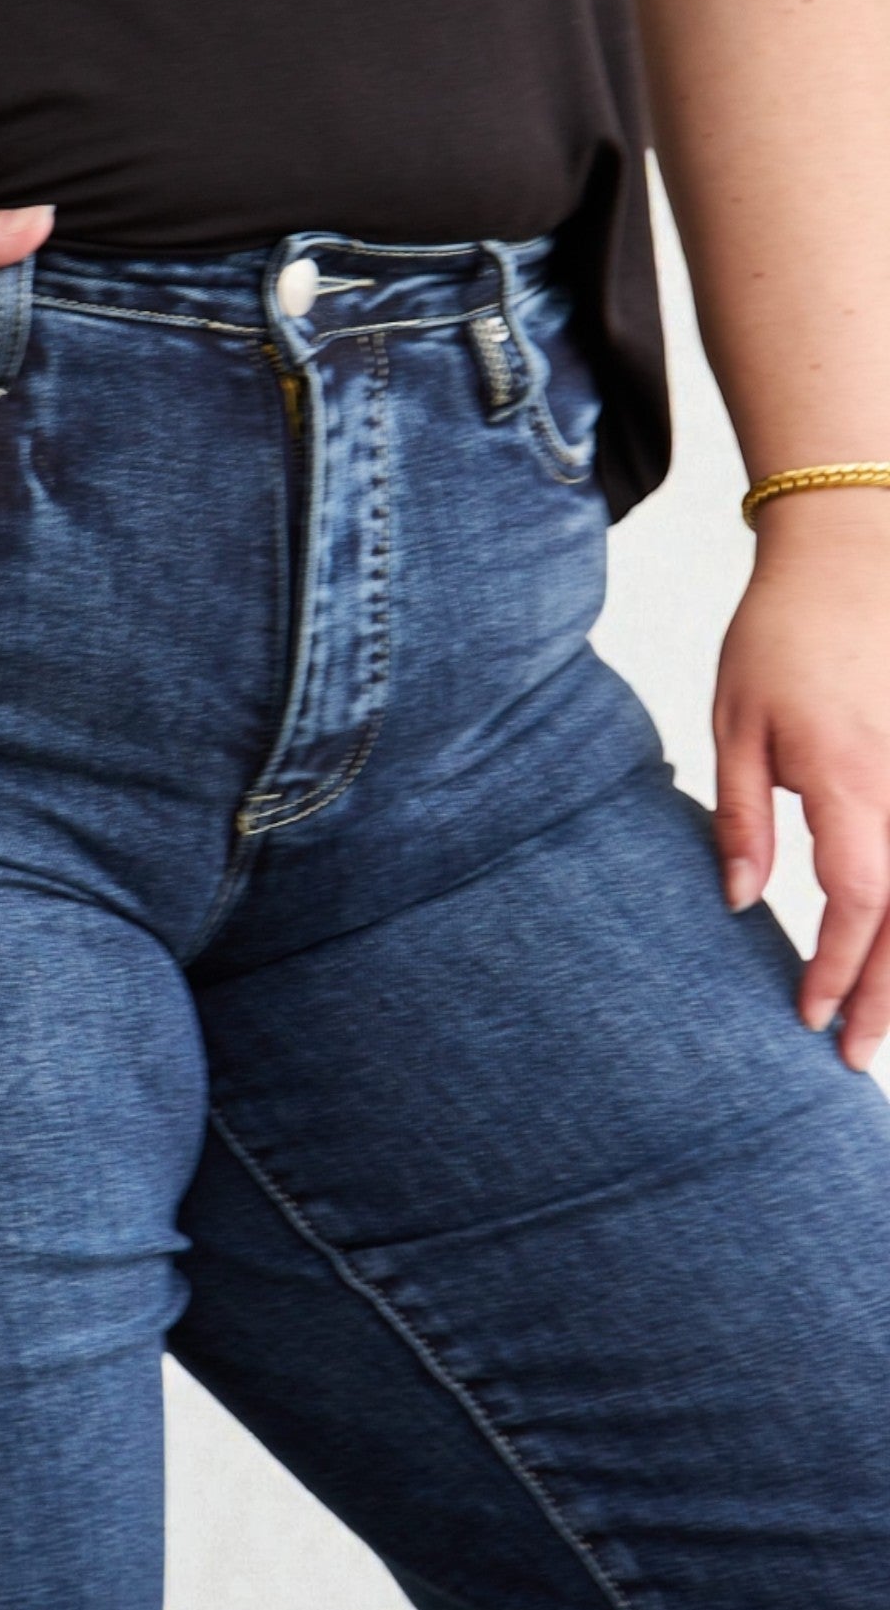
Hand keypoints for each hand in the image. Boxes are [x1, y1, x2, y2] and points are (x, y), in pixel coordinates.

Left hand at [713, 487, 889, 1071]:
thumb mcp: (735, 724)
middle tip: (854, 1057)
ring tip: (884, 1022)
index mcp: (854, 779)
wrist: (852, 552)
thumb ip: (743, 819)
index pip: (859, 902)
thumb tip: (737, 902)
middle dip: (887, 996)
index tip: (807, 1014)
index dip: (836, 967)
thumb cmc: (780, 635)